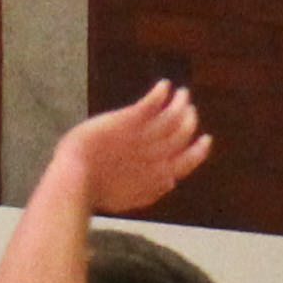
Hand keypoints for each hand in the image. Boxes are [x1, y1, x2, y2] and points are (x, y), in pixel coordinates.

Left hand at [51, 82, 211, 216]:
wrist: (77, 178)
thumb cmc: (95, 191)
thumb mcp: (129, 198)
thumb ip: (152, 191)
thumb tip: (172, 182)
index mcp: (158, 176)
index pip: (188, 162)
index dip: (199, 150)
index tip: (205, 139)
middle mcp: (155, 155)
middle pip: (182, 134)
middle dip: (189, 120)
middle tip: (189, 109)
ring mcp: (143, 137)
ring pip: (172, 116)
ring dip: (180, 102)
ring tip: (181, 93)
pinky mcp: (129, 121)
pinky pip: (152, 104)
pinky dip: (161, 93)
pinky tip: (164, 85)